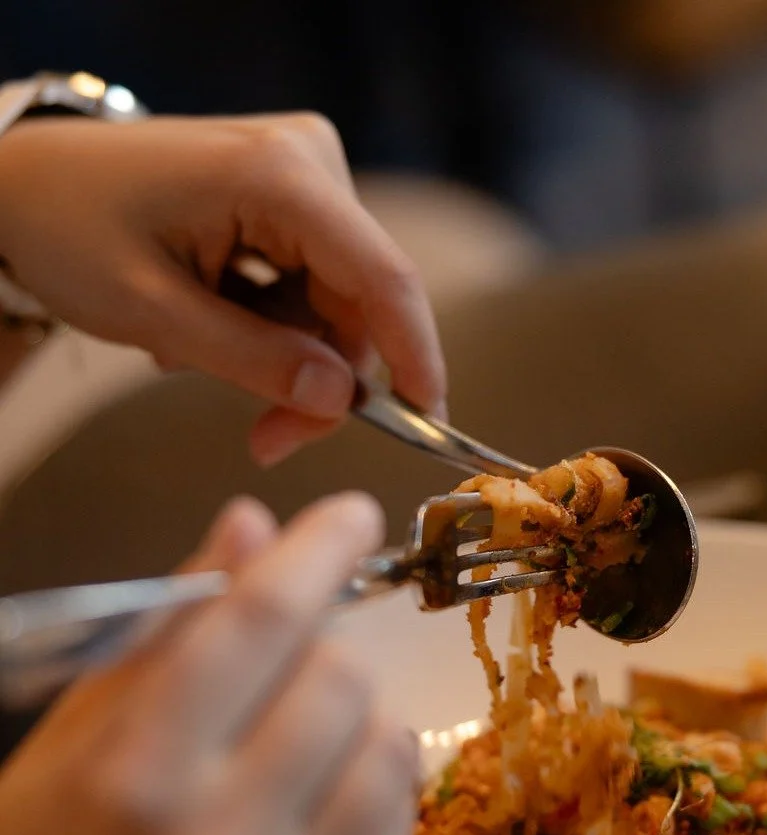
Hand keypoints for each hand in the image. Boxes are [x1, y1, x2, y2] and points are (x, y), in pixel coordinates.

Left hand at [0, 113, 446, 464]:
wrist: (22, 183)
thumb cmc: (69, 226)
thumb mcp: (154, 310)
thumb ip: (255, 360)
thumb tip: (342, 400)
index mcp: (280, 177)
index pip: (383, 278)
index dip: (415, 358)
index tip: (429, 426)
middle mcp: (308, 164)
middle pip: (360, 304)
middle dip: (322, 381)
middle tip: (267, 441)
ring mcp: (302, 178)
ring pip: (338, 307)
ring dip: (287, 359)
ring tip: (199, 361)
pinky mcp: (290, 198)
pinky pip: (312, 290)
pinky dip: (272, 329)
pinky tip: (212, 328)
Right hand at [0, 493, 417, 834]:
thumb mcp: (66, 746)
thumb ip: (165, 633)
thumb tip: (250, 528)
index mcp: (130, 776)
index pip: (259, 623)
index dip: (316, 551)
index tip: (350, 515)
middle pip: (339, 681)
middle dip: (323, 647)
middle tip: (288, 660)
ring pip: (390, 749)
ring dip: (356, 716)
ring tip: (298, 734)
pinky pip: (395, 828)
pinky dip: (369, 787)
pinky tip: (317, 796)